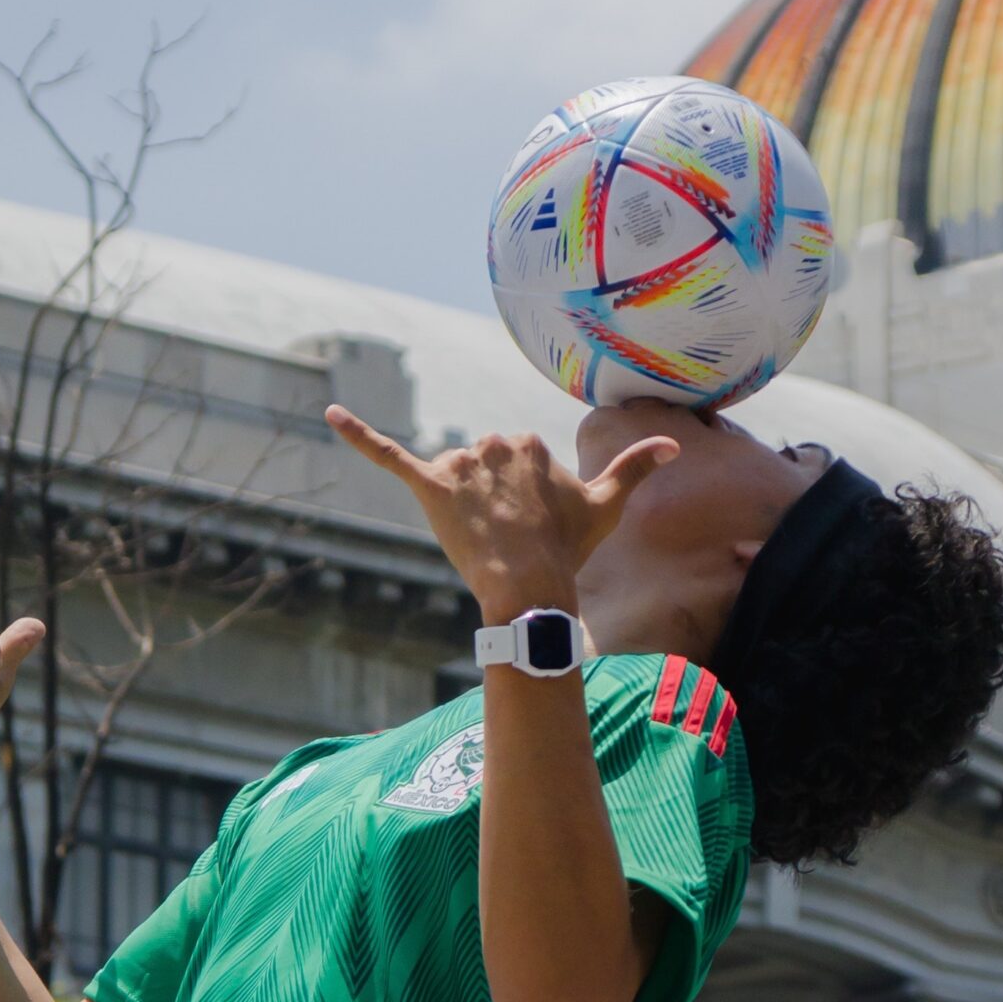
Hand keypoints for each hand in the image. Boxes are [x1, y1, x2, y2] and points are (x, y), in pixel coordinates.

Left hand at [326, 408, 675, 625]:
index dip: (517, 500)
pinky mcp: (428, 485)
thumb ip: (636, 468)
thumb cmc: (569, 548)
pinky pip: (388, 456)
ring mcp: (461, 465)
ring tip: (479, 538)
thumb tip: (674, 444)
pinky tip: (328, 415)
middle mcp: (493, 441)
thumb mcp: (607, 505)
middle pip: (477, 467)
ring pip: (448, 477)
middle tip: (505, 537)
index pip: (511, 463)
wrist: (531, 586)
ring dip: (457, 506)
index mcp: (527, 440)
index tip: (530, 526)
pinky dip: (356, 435)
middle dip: (486, 501)